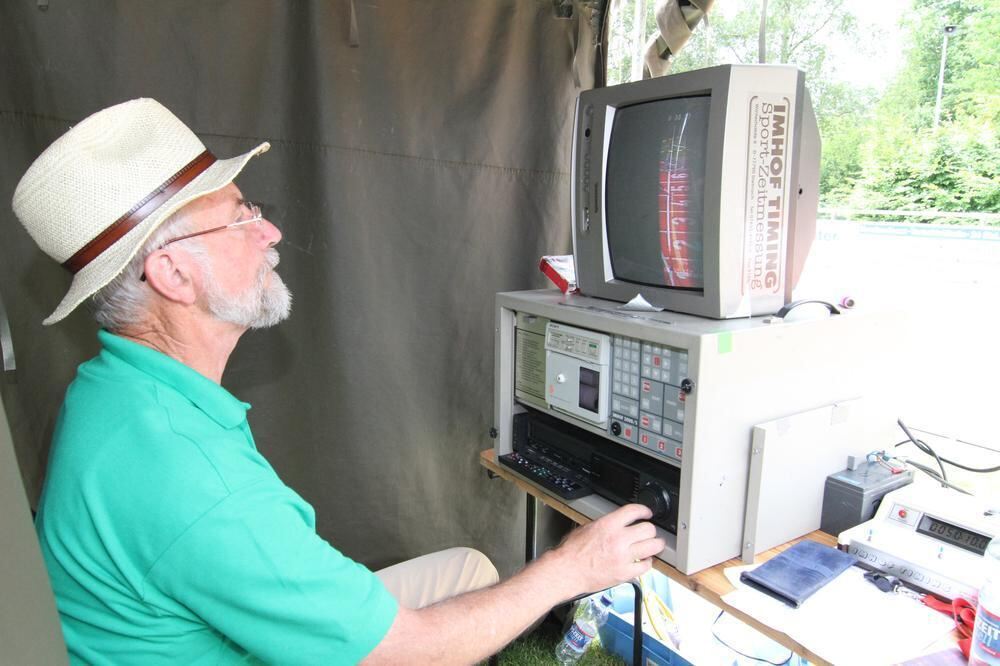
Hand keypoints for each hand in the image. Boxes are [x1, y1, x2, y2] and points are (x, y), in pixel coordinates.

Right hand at [550, 503, 664, 595]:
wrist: (567, 571)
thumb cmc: (572, 551)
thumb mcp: (587, 528)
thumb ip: (606, 524)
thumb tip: (617, 523)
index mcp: (608, 525)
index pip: (634, 511)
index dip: (644, 510)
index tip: (647, 513)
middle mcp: (618, 539)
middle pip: (648, 529)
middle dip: (651, 529)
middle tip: (650, 532)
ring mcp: (623, 557)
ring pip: (653, 546)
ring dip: (655, 545)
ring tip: (654, 545)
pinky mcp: (625, 573)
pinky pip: (646, 566)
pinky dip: (647, 563)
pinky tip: (644, 561)